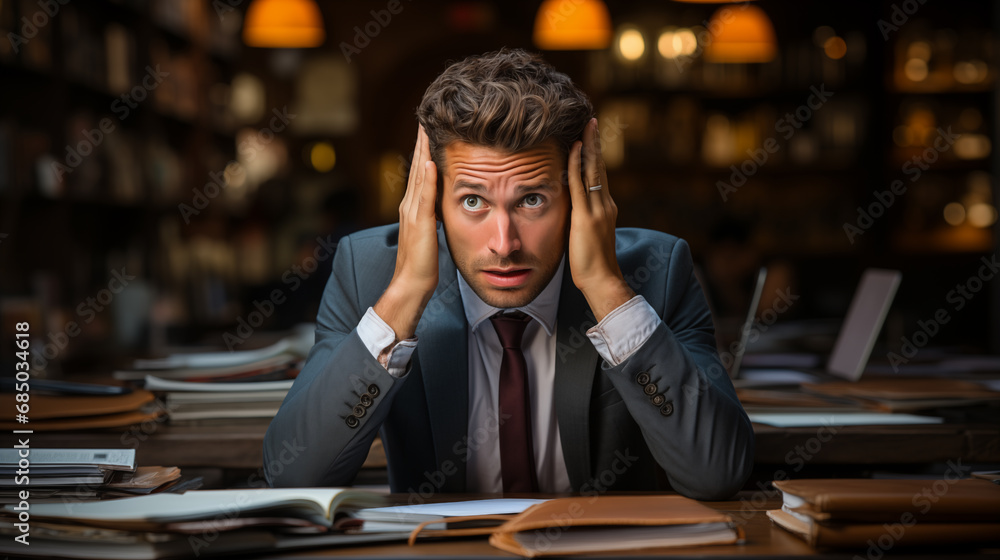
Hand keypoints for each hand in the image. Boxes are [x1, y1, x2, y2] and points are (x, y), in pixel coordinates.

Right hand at [374, 125, 438, 339]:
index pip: (421, 169)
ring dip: (422, 151)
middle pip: (417, 165)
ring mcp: (412, 212)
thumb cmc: (423, 263)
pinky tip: (430, 162)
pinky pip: (424, 196)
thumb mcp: (431, 231)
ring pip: (419, 175)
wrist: (412, 284)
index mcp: (414, 206)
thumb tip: (442, 200)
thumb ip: (433, 213)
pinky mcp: (419, 223)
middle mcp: (409, 204)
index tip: (429, 127)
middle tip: (425, 115)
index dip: (424, 148)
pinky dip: (426, 178)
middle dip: (421, 140)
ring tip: (426, 128)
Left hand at [567, 118, 634, 321]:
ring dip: (589, 146)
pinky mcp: (586, 216)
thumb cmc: (592, 264)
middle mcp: (605, 204)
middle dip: (595, 143)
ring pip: (593, 171)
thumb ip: (582, 219)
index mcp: (605, 208)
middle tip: (592, 121)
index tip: (590, 138)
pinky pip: (580, 184)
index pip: (599, 176)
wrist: (601, 280)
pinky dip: (578, 164)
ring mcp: (597, 209)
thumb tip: (570, 211)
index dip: (595, 156)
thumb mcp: (587, 235)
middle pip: (600, 167)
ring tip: (587, 126)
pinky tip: (576, 148)